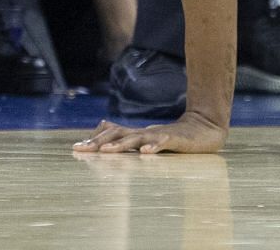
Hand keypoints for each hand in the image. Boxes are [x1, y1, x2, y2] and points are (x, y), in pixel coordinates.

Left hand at [73, 110, 227, 154]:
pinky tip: (146, 153)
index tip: (76, 148)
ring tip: (106, 151)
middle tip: (82, 149)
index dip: (94, 139)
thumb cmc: (174, 137)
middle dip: (99, 142)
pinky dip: (154, 147)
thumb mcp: (147, 138)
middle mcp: (144, 133)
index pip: (111, 133)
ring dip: (121, 145)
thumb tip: (103, 126)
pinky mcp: (175, 139)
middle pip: (118, 135)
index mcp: (137, 134)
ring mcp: (159, 135)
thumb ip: (127, 135)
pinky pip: (163, 142)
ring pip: (137, 139)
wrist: (204, 129)